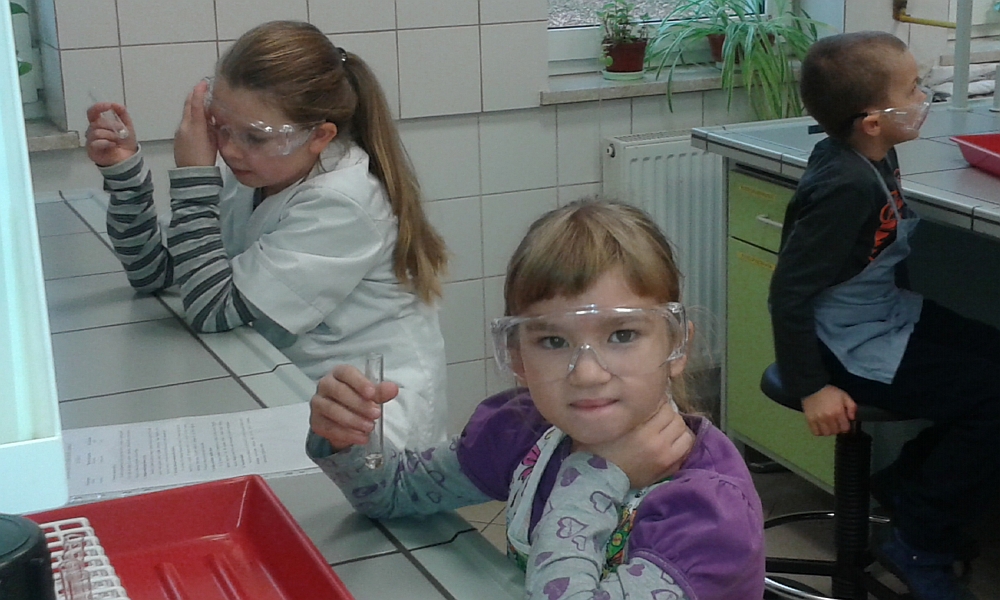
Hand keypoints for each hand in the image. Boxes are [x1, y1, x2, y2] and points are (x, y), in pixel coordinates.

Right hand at [85, 103, 137, 166]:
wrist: (128, 158)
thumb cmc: (125, 142)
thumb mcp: (127, 125)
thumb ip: (122, 113)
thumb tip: (115, 104)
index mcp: (99, 123)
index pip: (92, 112)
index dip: (98, 107)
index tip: (108, 106)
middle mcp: (92, 131)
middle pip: (96, 122)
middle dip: (111, 126)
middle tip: (121, 132)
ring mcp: (90, 141)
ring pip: (96, 132)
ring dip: (111, 135)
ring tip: (116, 141)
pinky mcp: (91, 150)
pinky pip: (96, 143)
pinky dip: (107, 143)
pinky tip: (112, 145)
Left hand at [174, 80, 216, 167]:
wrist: (192, 174)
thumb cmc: (206, 158)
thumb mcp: (214, 140)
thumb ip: (212, 126)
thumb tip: (212, 115)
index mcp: (195, 125)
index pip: (196, 103)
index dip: (200, 92)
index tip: (204, 82)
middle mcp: (185, 125)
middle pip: (188, 105)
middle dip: (195, 95)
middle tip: (203, 89)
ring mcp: (180, 131)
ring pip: (187, 113)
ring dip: (194, 106)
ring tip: (204, 103)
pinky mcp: (178, 137)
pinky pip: (185, 122)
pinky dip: (192, 117)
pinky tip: (199, 121)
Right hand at [309, 364, 398, 451]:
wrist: (343, 419)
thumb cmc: (357, 398)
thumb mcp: (371, 394)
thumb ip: (380, 391)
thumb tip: (393, 389)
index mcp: (339, 373)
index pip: (346, 372)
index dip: (359, 382)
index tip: (372, 393)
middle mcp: (325, 385)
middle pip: (338, 391)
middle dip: (359, 404)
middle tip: (376, 414)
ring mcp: (318, 403)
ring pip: (332, 410)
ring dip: (353, 420)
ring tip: (370, 427)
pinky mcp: (316, 422)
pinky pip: (329, 428)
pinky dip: (347, 434)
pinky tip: (362, 437)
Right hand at [575, 402, 694, 488]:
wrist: (598, 479)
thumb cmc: (598, 449)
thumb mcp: (607, 424)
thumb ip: (625, 410)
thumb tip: (640, 395)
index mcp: (640, 430)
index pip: (662, 405)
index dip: (655, 402)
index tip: (647, 405)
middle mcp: (656, 442)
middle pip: (674, 416)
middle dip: (666, 414)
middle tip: (656, 417)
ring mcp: (665, 456)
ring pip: (684, 430)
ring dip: (675, 427)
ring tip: (664, 429)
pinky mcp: (669, 468)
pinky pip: (686, 448)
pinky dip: (681, 442)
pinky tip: (670, 442)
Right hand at [801, 385, 856, 435]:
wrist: (813, 387)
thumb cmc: (830, 392)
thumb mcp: (844, 396)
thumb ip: (852, 407)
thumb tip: (852, 418)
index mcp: (838, 412)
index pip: (845, 428)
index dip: (845, 426)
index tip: (843, 423)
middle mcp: (829, 417)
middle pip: (835, 432)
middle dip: (837, 429)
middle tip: (836, 423)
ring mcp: (818, 420)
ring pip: (826, 433)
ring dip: (828, 431)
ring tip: (828, 426)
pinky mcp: (810, 420)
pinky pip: (815, 432)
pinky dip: (819, 432)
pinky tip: (821, 427)